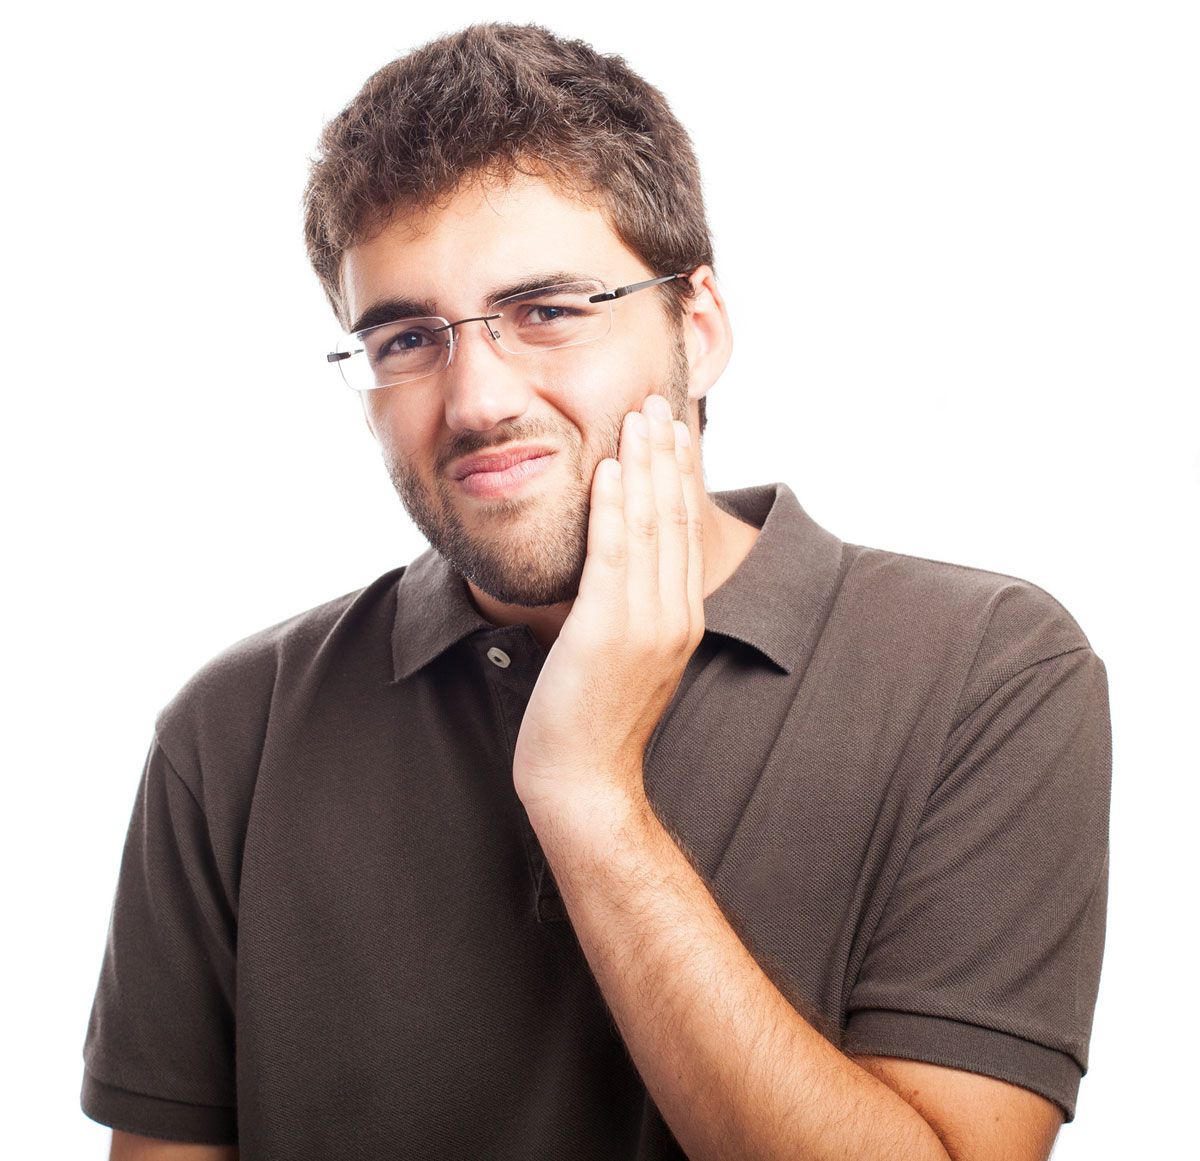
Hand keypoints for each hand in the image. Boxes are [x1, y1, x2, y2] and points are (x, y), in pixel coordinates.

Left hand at [512, 393, 705, 820]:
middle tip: (660, 402)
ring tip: (638, 416)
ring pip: (651, 526)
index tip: (674, 432)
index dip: (681, 477)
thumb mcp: (627, 659)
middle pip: (676, 518)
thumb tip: (620, 573)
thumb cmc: (594, 721)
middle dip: (668, 456)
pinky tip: (610, 467)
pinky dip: (615, 506)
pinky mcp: (608, 630)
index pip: (686, 532)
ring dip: (645, 465)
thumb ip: (634, 611)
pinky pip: (614, 554)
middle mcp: (675, 616)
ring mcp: (647, 623)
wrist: (584, 779)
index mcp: (683, 620)